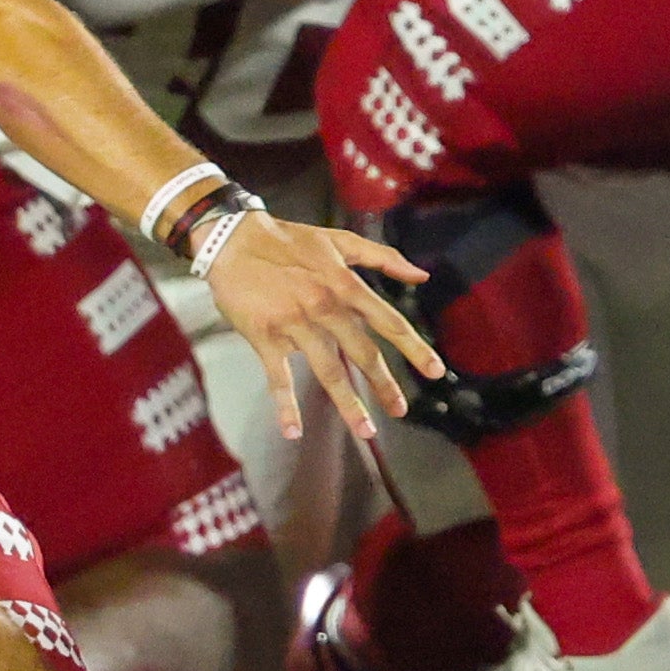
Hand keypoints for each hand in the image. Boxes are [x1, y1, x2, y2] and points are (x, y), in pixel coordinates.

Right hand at [195, 212, 439, 442]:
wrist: (233, 239)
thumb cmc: (289, 240)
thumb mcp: (340, 240)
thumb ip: (384, 257)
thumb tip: (421, 275)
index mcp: (345, 284)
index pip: (388, 321)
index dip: (414, 348)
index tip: (436, 372)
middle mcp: (324, 306)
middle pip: (362, 353)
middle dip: (384, 384)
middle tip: (400, 410)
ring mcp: (294, 323)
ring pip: (327, 370)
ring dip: (348, 403)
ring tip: (366, 430)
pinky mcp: (265, 336)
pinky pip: (278, 377)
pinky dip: (285, 406)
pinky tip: (292, 431)